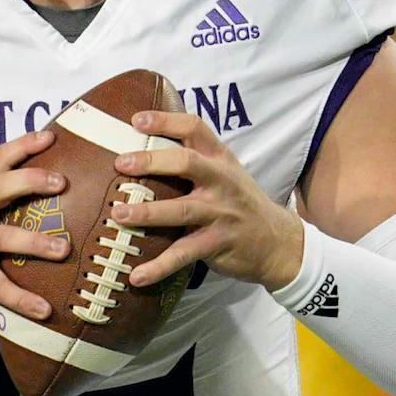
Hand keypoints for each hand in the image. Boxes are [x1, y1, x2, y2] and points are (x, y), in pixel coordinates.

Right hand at [0, 130, 72, 321]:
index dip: (24, 145)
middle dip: (31, 180)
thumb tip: (46, 189)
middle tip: (62, 182)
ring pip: (3, 237)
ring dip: (35, 243)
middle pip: (0, 187)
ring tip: (64, 249)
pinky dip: (22, 299)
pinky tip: (45, 309)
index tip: (52, 136)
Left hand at [110, 111, 304, 290]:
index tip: (137, 120)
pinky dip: (159, 266)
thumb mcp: (225, 173)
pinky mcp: (218, 243)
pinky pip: (184, 254)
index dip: (166, 121)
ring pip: (181, 210)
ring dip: (148, 212)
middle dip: (152, 161)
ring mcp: (221, 213)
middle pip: (186, 163)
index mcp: (219, 159)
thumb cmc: (239, 202)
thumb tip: (142, 150)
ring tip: (118, 215)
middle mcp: (221, 181)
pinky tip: (136, 275)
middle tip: (121, 163)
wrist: (278, 241)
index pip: (195, 128)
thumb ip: (194, 160)